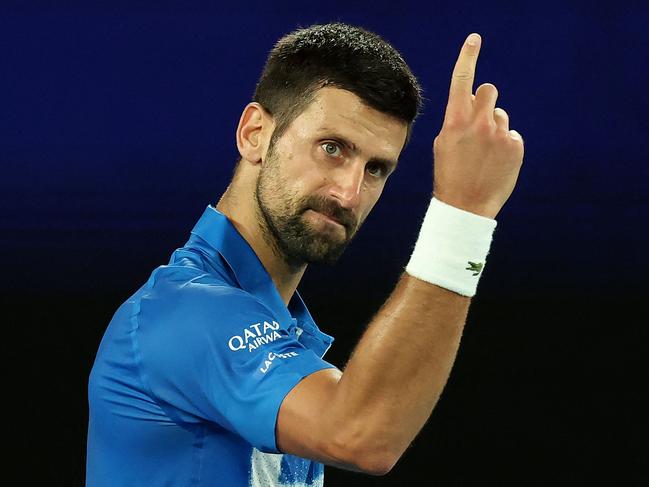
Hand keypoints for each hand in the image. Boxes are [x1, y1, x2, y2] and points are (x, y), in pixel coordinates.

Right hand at [432, 33, 523, 218]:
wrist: (466, 206)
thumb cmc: (450, 174)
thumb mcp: (444, 144)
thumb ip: (457, 119)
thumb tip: (474, 100)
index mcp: (455, 121)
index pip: (462, 80)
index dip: (468, 57)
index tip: (474, 39)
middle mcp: (479, 123)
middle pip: (489, 91)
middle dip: (486, 101)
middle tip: (480, 122)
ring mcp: (499, 134)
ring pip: (501, 116)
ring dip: (494, 128)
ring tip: (484, 154)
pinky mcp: (515, 146)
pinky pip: (512, 135)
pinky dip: (505, 146)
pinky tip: (495, 164)